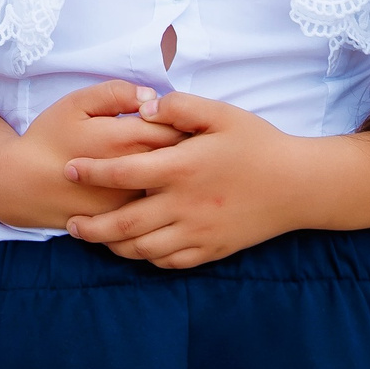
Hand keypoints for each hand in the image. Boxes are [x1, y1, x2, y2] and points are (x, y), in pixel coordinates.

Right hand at [11, 80, 182, 223]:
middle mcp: (137, 173)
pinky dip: (160, 195)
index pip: (177, 127)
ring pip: (172, 184)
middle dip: (185, 146)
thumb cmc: (50, 138)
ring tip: (169, 163)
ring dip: (176, 172)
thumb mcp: (75, 104)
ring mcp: (134, 201)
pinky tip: (152, 186)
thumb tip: (151, 96)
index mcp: (127, 139)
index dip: (181, 121)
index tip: (175, 118)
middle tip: (178, 138)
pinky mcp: (126, 219)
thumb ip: (114, 93)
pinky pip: (156, 206)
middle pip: (182, 157)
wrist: (24, 184)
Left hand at [62, 91, 304, 266]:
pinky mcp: (213, 249)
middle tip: (70, 223)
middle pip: (125, 223)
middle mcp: (186, 204)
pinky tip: (137, 249)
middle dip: (91, 226)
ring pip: (144, 249)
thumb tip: (142, 108)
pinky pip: (171, 262)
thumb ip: (178, 106)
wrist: (301, 185)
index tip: (68, 169)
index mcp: (183, 167)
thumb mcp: (221, 114)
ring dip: (115, 246)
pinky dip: (148, 259)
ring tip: (97, 238)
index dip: (91, 172)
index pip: (123, 172)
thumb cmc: (259, 144)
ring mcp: (200, 231)